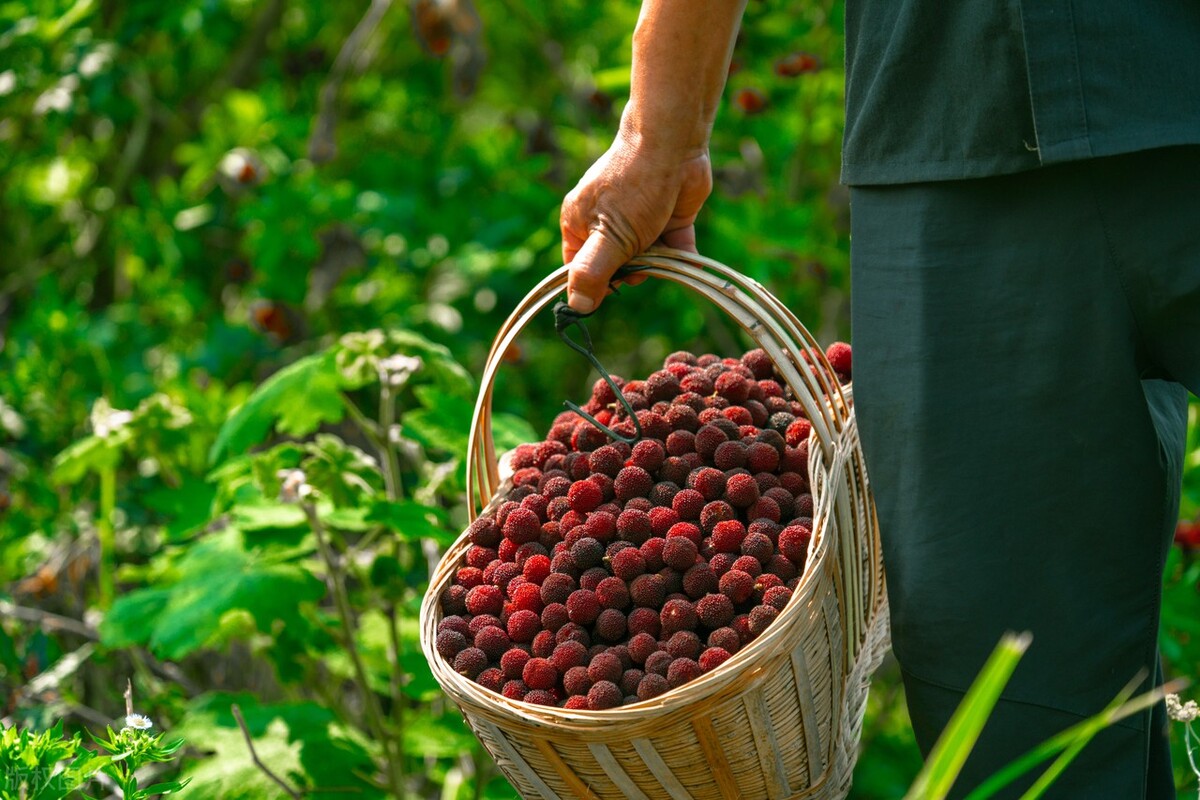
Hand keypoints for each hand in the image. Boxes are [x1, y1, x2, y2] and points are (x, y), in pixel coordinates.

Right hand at [560, 130, 712, 311]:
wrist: (673, 144)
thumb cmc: (633, 187)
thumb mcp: (607, 236)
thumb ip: (592, 273)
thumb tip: (577, 307)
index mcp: (579, 224)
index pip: (580, 269)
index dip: (594, 284)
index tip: (611, 289)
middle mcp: (606, 223)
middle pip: (616, 268)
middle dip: (631, 270)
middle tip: (639, 258)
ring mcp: (639, 221)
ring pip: (648, 261)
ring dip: (659, 263)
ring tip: (660, 246)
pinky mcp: (669, 220)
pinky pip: (675, 251)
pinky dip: (682, 257)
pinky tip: (687, 259)